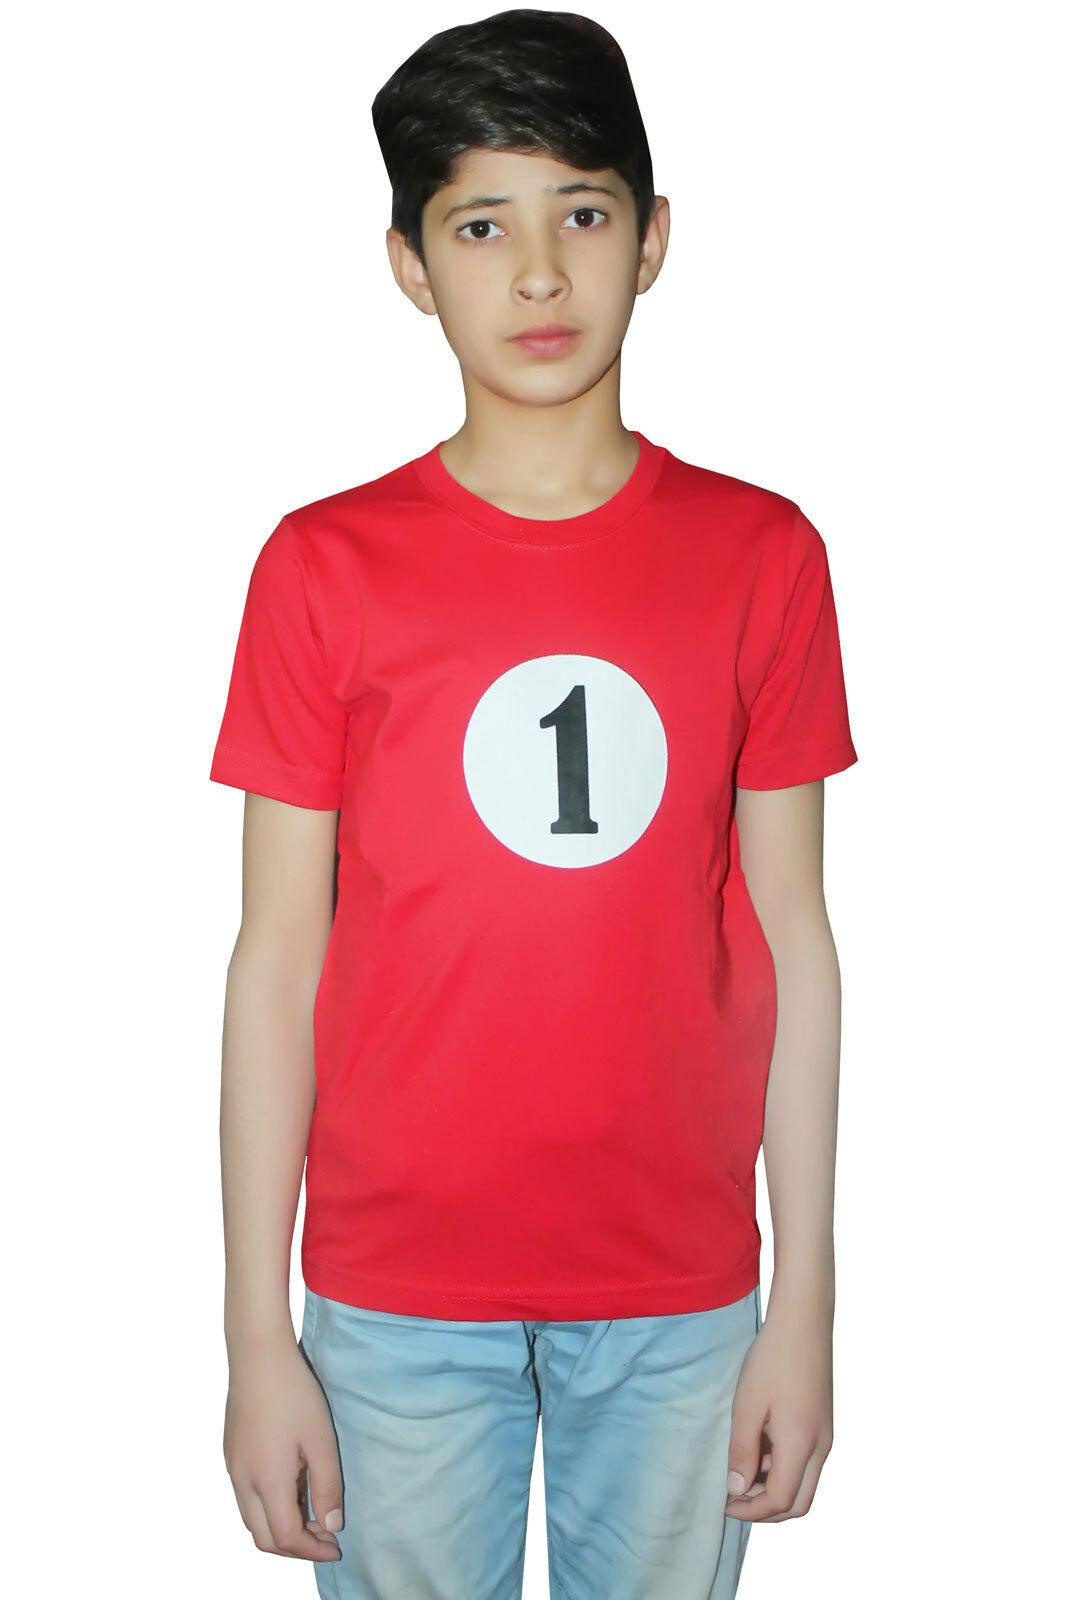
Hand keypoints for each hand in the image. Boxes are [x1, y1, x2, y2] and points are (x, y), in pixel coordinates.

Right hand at [224, 1337, 343, 1561]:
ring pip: (252, 1520)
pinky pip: (247, 1498)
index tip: (337, 1545)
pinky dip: (270, 1508)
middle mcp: (243, 1481)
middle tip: (325, 1537)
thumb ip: (327, 1486)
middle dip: (295, 1548)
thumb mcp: (321, 1440)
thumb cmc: (294, 1393)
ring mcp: (233, 1468)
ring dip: (281, 1528)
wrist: (258, 1355)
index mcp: (266, 1481)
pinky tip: (293, 1489)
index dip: (312, 1550)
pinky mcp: (231, 1454)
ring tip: (313, 1514)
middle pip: (264, 1538)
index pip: (286, 1538)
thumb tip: (331, 1525)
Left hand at [724, 1293, 833, 1521]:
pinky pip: (806, 1461)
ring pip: (804, 1483)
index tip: (723, 1503)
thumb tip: (738, 1489)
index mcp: (802, 1445)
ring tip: (742, 1466)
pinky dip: (782, 1467)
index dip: (750, 1510)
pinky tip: (759, 1445)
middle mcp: (821, 1447)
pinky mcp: (823, 1423)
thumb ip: (742, 1450)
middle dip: (766, 1510)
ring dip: (774, 1487)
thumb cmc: (773, 1358)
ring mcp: (826, 1435)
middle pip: (799, 1503)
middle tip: (735, 1498)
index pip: (780, 1500)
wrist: (804, 1320)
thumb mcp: (748, 1405)